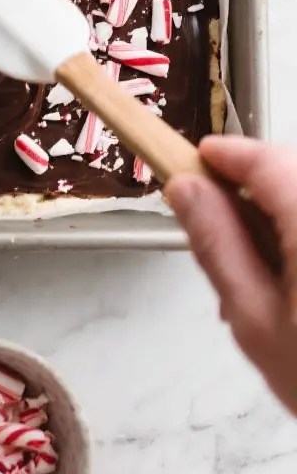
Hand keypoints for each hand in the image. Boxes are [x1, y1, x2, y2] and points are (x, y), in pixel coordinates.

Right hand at [166, 135, 296, 415]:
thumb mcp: (253, 318)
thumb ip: (217, 244)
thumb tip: (187, 191)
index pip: (268, 160)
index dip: (229, 154)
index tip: (199, 159)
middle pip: (294, 173)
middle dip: (255, 188)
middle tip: (216, 227)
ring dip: (282, 217)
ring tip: (258, 277)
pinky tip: (293, 285)